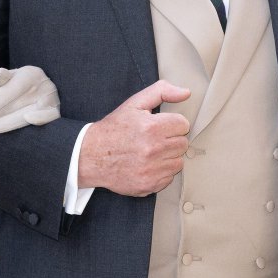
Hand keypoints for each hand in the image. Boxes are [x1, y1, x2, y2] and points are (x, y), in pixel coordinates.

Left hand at [0, 65, 59, 132]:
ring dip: (9, 122)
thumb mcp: (8, 79)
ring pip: (29, 112)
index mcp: (30, 74)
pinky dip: (41, 118)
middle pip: (19, 102)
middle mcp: (43, 85)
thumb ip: (0, 79)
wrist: (39, 92)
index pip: (13, 87)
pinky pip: (50, 116)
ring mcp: (50, 99)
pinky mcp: (55, 112)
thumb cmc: (17, 87)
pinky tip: (28, 119)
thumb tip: (0, 74)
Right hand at [77, 80, 191, 196]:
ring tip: (150, 153)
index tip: (160, 126)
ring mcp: (151, 170)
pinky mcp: (149, 185)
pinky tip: (147, 165)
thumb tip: (186, 93)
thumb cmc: (114, 129)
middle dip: (171, 140)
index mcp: (151, 127)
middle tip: (154, 139)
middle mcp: (153, 150)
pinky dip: (161, 173)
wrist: (91, 156)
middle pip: (183, 144)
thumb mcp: (134, 103)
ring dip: (168, 157)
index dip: (172, 124)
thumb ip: (161, 92)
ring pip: (178, 162)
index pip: (183, 125)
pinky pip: (169, 178)